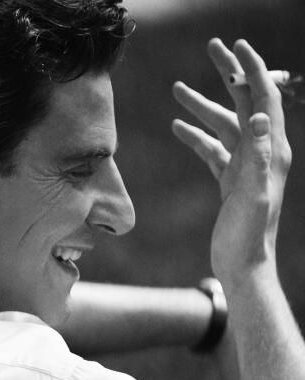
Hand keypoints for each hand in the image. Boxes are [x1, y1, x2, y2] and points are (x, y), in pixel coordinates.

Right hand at [171, 39, 290, 284]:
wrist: (242, 265)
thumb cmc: (248, 234)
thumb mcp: (254, 193)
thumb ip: (258, 155)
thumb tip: (260, 115)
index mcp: (271, 149)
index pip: (264, 98)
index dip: (252, 70)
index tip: (236, 47)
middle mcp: (262, 152)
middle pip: (245, 102)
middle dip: (229, 74)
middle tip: (212, 48)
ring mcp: (245, 165)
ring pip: (224, 124)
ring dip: (203, 105)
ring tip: (178, 89)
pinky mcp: (230, 180)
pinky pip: (212, 149)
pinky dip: (196, 135)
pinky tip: (177, 127)